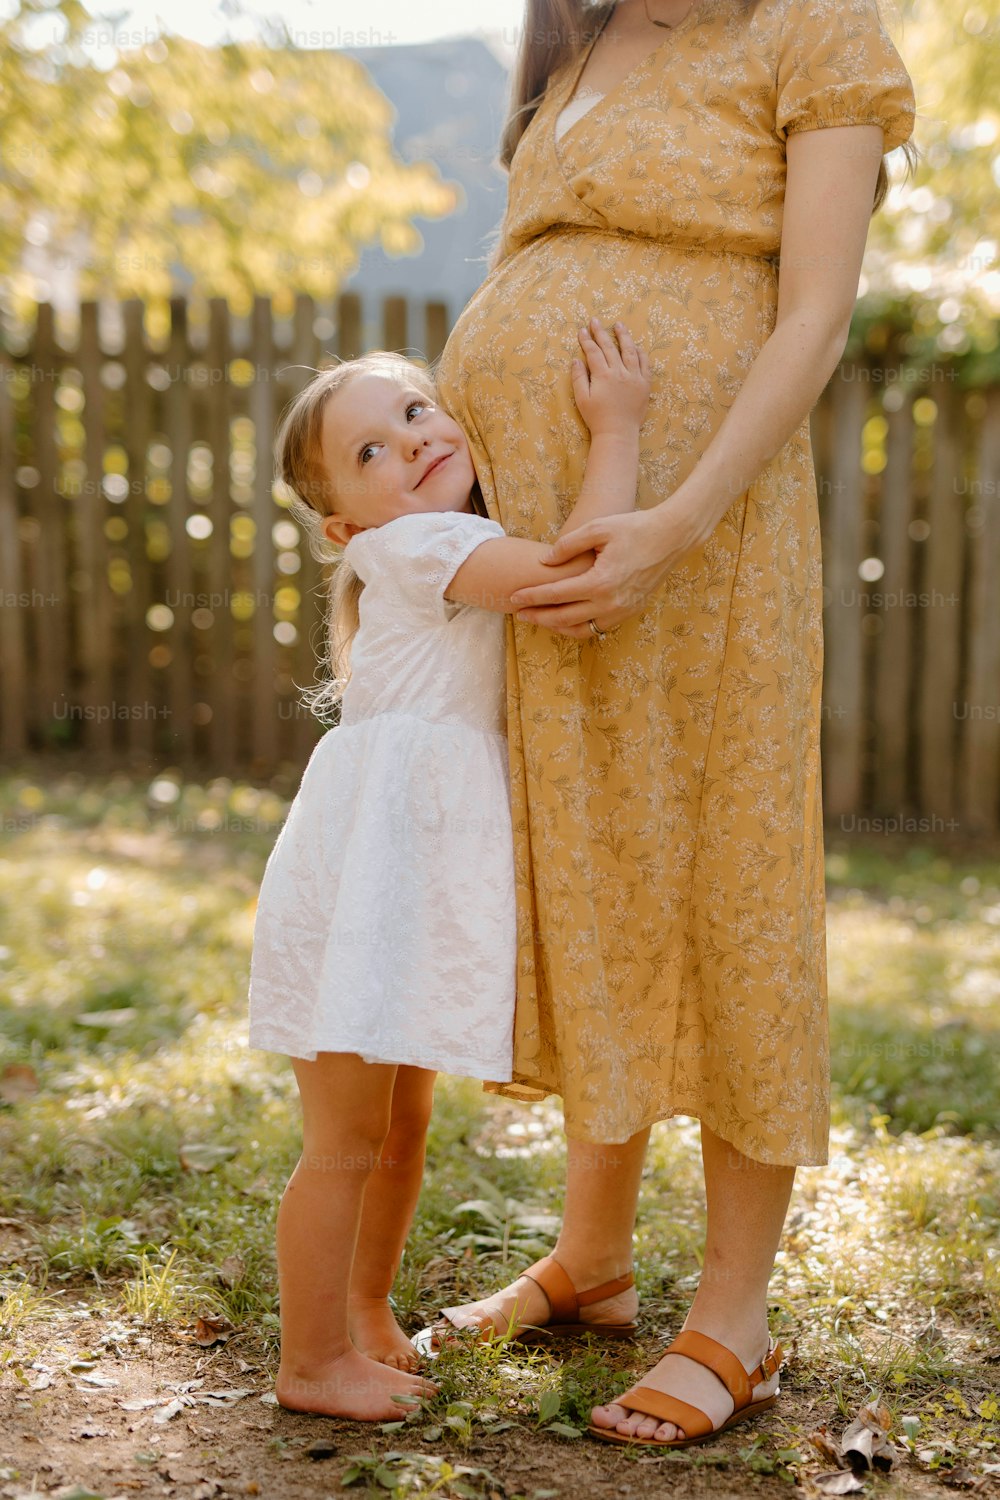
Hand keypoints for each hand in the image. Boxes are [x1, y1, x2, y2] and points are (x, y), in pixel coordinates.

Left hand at [510, 506, 697, 638]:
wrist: (671, 537)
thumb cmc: (634, 527)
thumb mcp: (598, 528)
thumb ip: (568, 545)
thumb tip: (544, 561)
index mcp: (600, 581)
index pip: (556, 594)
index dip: (532, 597)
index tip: (514, 597)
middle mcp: (610, 602)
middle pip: (564, 617)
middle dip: (538, 616)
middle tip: (518, 613)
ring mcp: (622, 610)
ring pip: (581, 629)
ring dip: (558, 627)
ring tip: (540, 619)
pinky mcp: (630, 612)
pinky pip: (598, 627)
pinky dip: (580, 627)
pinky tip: (567, 619)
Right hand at [571, 318, 650, 438]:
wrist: (618, 433)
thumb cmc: (597, 418)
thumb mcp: (582, 399)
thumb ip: (579, 378)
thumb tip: (576, 360)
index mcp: (603, 376)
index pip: (594, 352)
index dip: (587, 340)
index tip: (582, 331)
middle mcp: (620, 372)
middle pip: (610, 347)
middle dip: (601, 333)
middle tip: (595, 321)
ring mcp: (634, 377)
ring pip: (630, 351)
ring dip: (624, 336)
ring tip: (619, 325)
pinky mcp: (644, 384)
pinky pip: (645, 363)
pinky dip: (640, 353)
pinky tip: (636, 346)